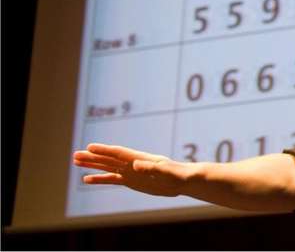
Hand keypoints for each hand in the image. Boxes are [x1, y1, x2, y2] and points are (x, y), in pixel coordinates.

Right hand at [73, 143, 197, 196]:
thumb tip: (135, 164)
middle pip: (109, 159)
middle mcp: (132, 163)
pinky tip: (87, 179)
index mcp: (140, 159)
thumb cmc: (178, 174)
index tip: (90, 147)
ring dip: (92, 165)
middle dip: (92, 157)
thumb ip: (152, 167)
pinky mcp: (132, 181)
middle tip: (75, 155)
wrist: (184, 180)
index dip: (105, 150)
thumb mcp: (166, 171)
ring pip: (107, 167)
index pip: (119, 153)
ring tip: (76, 162)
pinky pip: (112, 180)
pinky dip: (100, 179)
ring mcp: (131, 172)